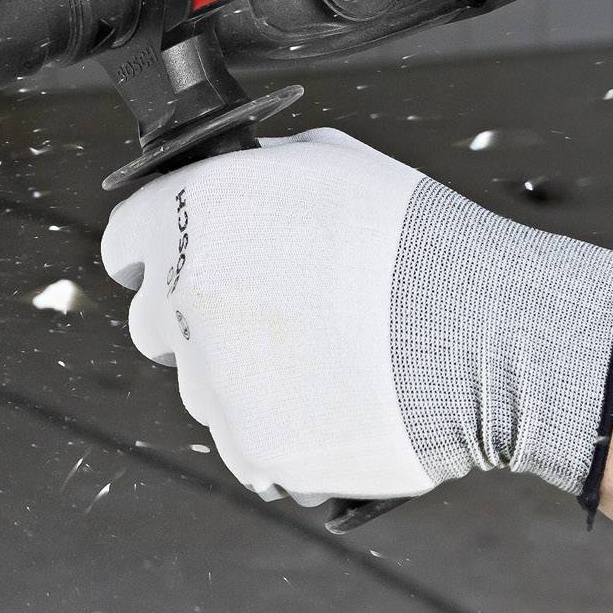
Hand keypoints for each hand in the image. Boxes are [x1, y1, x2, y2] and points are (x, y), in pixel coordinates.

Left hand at [99, 129, 612, 507]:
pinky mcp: (254, 447)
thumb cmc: (419, 243)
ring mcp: (217, 379)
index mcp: (198, 214)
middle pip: (156, 320)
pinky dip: (282, 430)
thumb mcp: (331, 164)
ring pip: (203, 387)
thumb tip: (233, 182)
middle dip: (199, 317)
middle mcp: (189, 295)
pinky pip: (248, 442)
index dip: (149, 251)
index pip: (125, 240)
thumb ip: (256, 175)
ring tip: (327, 357)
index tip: (166, 265)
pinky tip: (336, 399)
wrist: (487, 333)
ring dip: (244, 376)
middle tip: (271, 315)